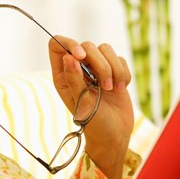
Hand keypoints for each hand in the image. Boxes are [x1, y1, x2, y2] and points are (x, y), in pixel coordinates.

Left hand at [48, 35, 133, 178]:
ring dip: (114, 70)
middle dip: (100, 64)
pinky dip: (123, 74)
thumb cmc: (94, 123)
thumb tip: (67, 57)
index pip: (56, 45)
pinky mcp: (113, 71)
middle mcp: (77, 68)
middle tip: (105, 87)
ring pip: (105, 49)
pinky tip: (120, 89)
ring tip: (113, 89)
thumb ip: (73, 79)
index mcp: (63, 75)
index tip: (81, 56)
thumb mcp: (82, 103)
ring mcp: (96, 68)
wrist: (115, 134)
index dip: (68, 44)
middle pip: (87, 45)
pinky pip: (120, 59)